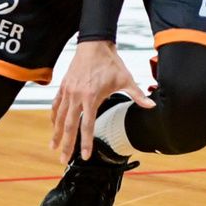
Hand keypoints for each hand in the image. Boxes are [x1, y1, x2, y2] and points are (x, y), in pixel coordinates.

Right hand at [49, 40, 153, 162]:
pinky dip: (54, 117)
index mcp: (91, 97)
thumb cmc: (110, 62)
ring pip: (59, 117)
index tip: (84, 156)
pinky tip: (53, 126)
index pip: (87, 126)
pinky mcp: (63, 86)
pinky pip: (56, 105)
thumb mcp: (126, 79)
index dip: (85, 143)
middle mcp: (76, 96)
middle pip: (69, 126)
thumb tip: (151, 106)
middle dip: (66, 145)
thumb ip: (137, 95)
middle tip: (63, 160)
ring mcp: (67, 91)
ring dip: (57, 134)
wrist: (94, 44)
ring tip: (54, 147)